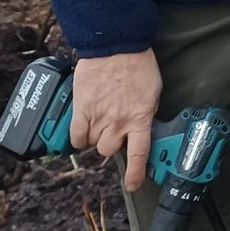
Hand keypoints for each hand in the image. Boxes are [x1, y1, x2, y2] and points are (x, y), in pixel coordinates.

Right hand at [71, 49, 162, 191]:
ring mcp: (98, 117)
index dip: (135, 174)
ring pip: (93, 143)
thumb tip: (140, 126)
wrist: (116, 45)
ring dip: (96, 137)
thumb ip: (145, 113)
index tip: (133, 185)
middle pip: (110, 150)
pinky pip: (76, 136)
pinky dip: (78, 137)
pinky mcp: (81, 109)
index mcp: (140, 118)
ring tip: (99, 121)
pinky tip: (83, 128)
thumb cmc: (137, 64)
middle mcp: (119, 122)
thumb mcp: (152, 92)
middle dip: (111, 144)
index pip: (139, 154)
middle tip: (113, 131)